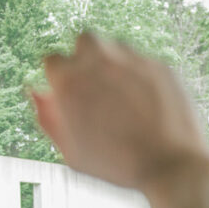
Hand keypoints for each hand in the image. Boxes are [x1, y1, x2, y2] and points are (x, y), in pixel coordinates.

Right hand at [33, 32, 206, 190]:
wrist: (172, 167)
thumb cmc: (119, 166)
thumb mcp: (73, 152)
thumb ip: (48, 119)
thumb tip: (36, 91)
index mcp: (70, 79)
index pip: (52, 60)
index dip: (60, 80)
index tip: (72, 97)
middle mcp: (100, 60)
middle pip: (85, 41)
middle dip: (86, 58)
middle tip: (97, 87)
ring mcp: (134, 59)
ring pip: (117, 47)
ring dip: (115, 63)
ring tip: (125, 98)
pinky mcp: (162, 65)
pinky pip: (145, 61)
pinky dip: (143, 76)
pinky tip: (149, 105)